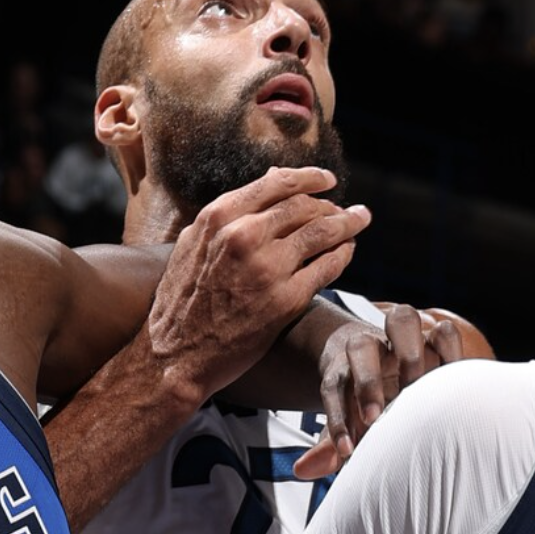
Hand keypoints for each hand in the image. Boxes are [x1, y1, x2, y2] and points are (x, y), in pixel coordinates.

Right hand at [149, 167, 369, 404]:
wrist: (176, 355)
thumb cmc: (183, 301)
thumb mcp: (195, 243)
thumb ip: (232, 212)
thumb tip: (272, 178)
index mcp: (220, 217)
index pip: (278, 184)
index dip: (310, 178)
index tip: (327, 180)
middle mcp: (244, 236)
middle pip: (304, 207)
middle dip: (332, 206)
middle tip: (347, 210)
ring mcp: (268, 268)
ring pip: (322, 233)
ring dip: (347, 225)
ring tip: (358, 223)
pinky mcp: (286, 300)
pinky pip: (327, 268)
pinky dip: (343, 255)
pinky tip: (347, 252)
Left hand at [294, 304, 467, 479]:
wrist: (393, 372)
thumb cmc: (368, 407)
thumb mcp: (350, 426)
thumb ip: (330, 447)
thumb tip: (302, 470)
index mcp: (345, 369)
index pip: (333, 387)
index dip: (337, 418)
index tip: (347, 449)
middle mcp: (373, 349)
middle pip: (360, 346)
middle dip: (366, 380)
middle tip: (375, 417)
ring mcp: (405, 341)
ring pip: (401, 320)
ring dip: (409, 352)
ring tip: (417, 389)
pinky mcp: (435, 340)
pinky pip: (444, 332)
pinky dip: (450, 351)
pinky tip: (452, 384)